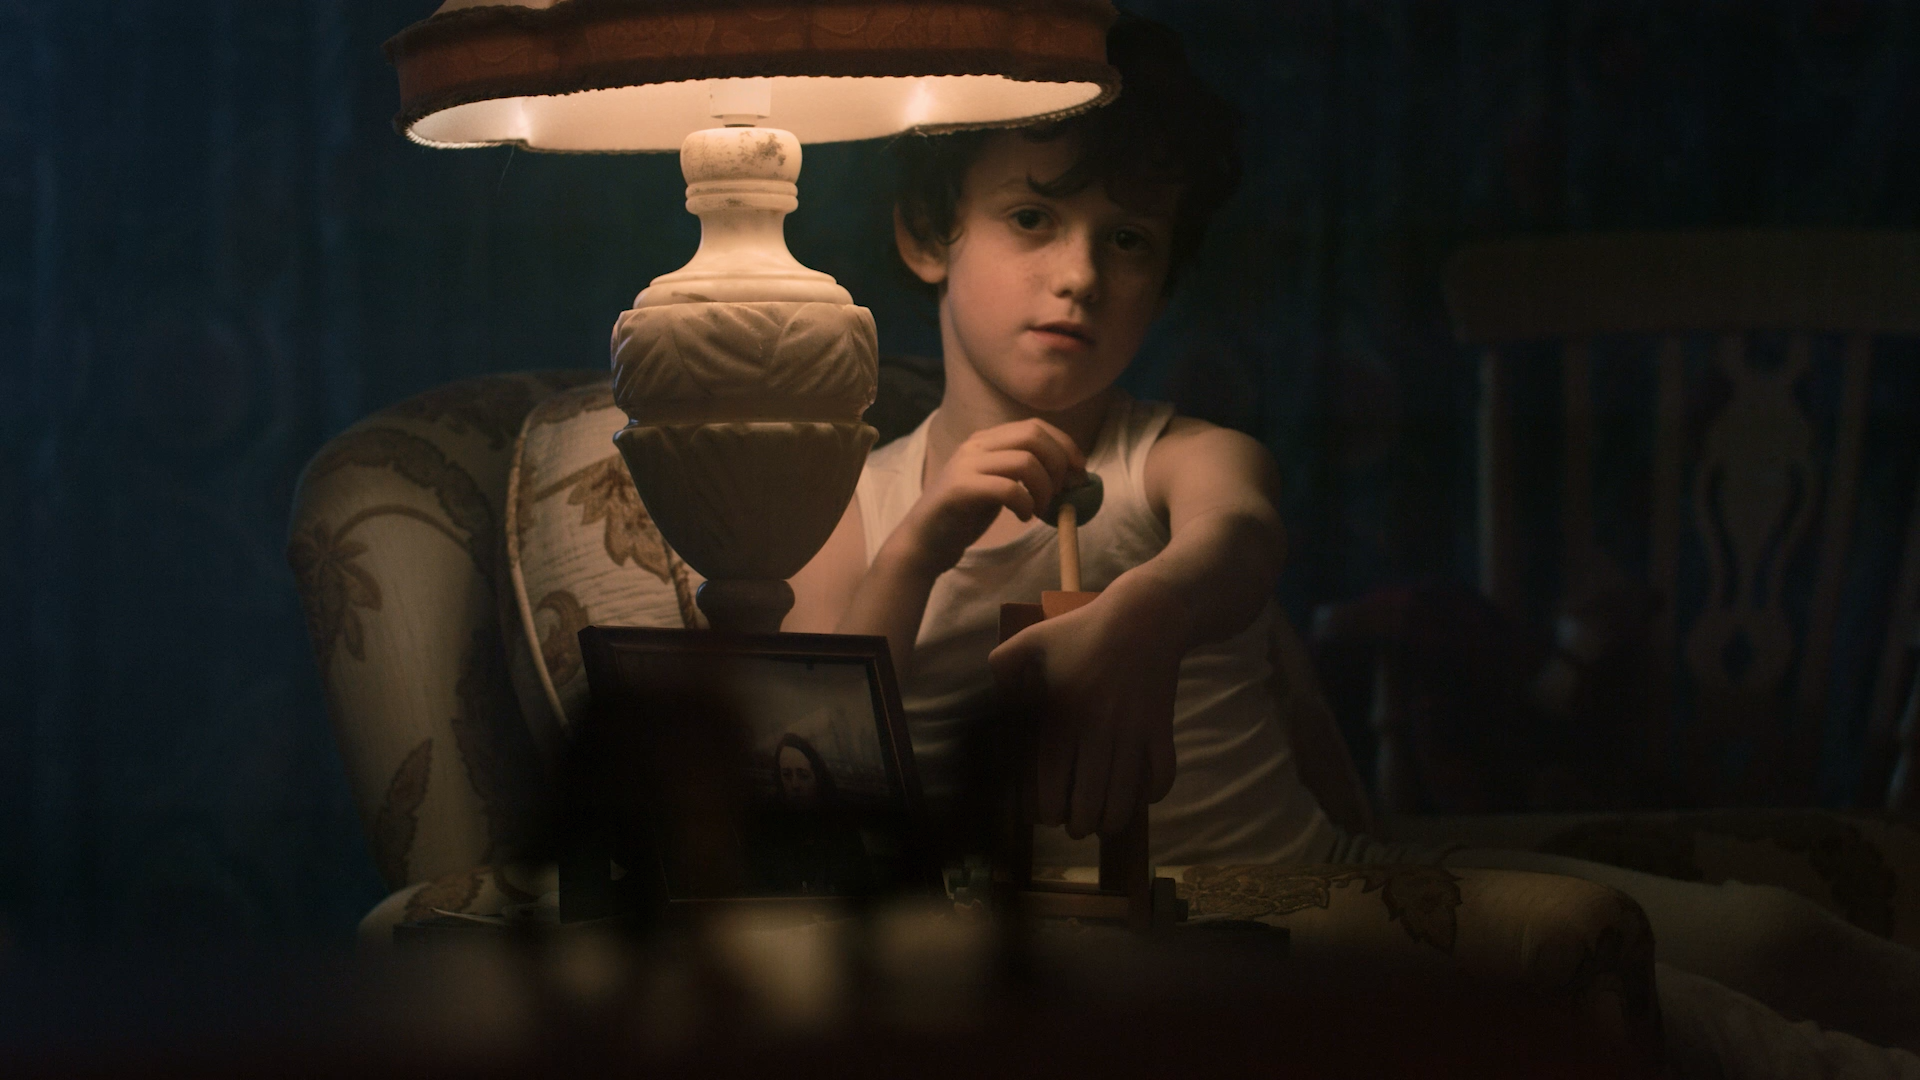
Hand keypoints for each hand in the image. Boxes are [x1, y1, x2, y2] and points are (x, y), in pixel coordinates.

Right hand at [894, 418, 1084, 574]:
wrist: (925, 541)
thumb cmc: (965, 515)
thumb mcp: (998, 486)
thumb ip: (1024, 473)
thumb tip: (1071, 474)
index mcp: (986, 439)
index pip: (1035, 426)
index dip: (1064, 445)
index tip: (1079, 470)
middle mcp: (976, 444)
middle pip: (1033, 436)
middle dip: (1058, 463)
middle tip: (1061, 492)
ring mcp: (966, 464)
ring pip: (1025, 461)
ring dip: (1044, 488)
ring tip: (1040, 509)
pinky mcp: (960, 489)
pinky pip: (1008, 488)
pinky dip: (1026, 504)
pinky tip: (1024, 517)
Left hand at [988, 587, 1183, 837]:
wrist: (1145, 617)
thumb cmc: (1084, 629)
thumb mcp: (1033, 639)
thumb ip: (1003, 664)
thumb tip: (990, 693)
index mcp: (1062, 717)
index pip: (1051, 782)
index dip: (1047, 809)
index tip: (1047, 817)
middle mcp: (1097, 732)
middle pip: (1088, 798)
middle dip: (1079, 824)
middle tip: (1075, 827)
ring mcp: (1132, 733)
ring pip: (1124, 795)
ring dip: (1113, 819)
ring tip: (1104, 825)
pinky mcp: (1161, 729)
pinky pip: (1162, 773)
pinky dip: (1154, 793)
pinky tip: (1143, 798)